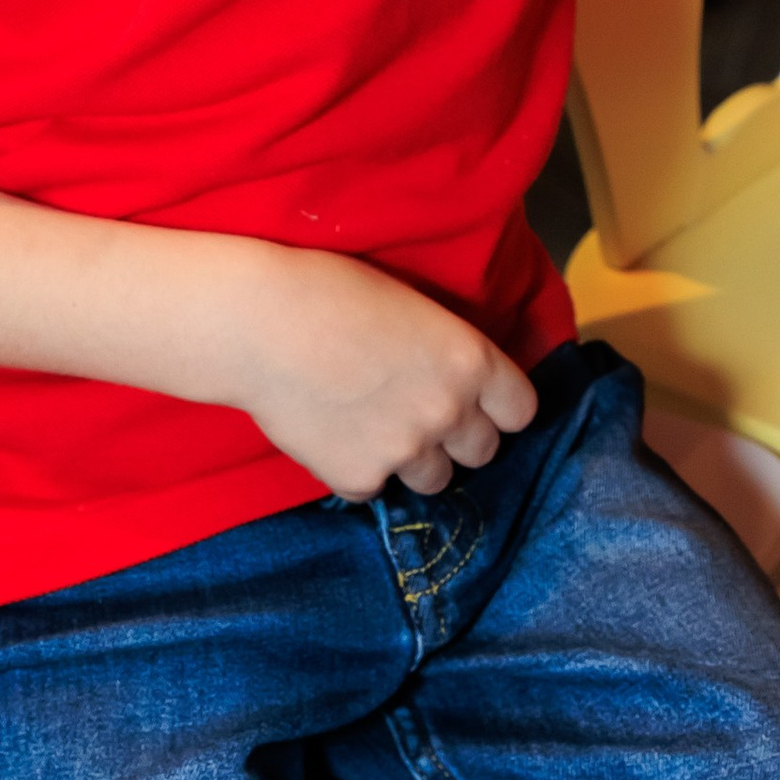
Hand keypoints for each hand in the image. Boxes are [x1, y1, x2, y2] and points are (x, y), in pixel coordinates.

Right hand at [229, 247, 539, 497]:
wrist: (257, 323)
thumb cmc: (331, 292)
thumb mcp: (414, 309)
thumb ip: (447, 354)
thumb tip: (458, 383)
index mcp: (470, 360)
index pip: (522, 411)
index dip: (500, 408)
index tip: (481, 405)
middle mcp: (449, 411)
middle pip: (484, 451)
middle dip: (457, 437)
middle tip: (418, 412)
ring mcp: (405, 451)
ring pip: (435, 479)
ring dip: (413, 459)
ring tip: (372, 423)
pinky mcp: (358, 478)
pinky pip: (375, 487)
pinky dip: (358, 468)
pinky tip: (331, 432)